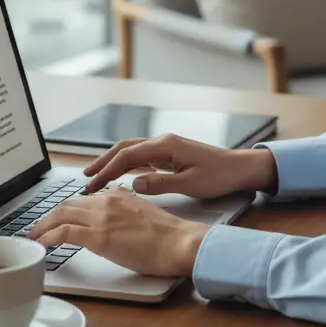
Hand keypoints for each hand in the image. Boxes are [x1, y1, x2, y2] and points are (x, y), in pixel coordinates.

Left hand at [28, 187, 209, 277]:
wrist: (179, 242)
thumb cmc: (168, 236)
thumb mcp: (143, 214)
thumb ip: (126, 212)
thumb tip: (115, 221)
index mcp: (118, 195)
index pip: (83, 199)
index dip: (66, 209)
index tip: (57, 219)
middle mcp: (107, 200)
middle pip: (67, 204)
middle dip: (48, 216)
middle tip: (38, 228)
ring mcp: (101, 217)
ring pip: (60, 215)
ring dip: (42, 226)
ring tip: (33, 237)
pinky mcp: (98, 237)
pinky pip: (63, 233)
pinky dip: (47, 237)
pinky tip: (41, 245)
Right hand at [81, 133, 277, 199]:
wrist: (240, 168)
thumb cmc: (219, 175)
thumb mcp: (190, 185)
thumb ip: (160, 184)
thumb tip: (133, 183)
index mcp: (166, 146)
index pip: (128, 156)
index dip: (107, 170)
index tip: (92, 184)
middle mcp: (163, 141)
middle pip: (125, 148)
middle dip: (104, 162)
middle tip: (86, 178)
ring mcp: (167, 146)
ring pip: (132, 151)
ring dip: (113, 162)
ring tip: (97, 176)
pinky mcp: (171, 153)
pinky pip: (142, 156)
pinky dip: (127, 164)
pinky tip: (121, 176)